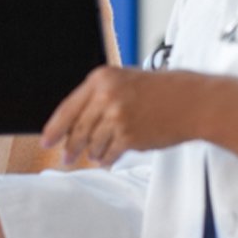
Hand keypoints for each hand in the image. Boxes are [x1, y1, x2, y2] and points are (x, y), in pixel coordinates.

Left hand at [41, 66, 201, 165]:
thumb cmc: (162, 91)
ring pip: (93, 144)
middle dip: (71, 146)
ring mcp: (118, 117)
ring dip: (93, 153)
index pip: (68, 107)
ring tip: (97, 154)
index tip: (46, 140)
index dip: (55, 127)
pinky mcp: (129, 136)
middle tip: (66, 156)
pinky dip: (107, 158)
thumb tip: (75, 122)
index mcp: (102, 79)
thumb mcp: (125, 81)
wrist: (191, 102)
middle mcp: (106, 96)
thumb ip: (99, 97)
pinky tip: (108, 158)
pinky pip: (109, 154)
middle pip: (78, 129)